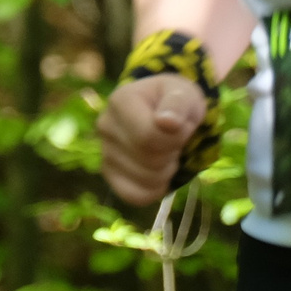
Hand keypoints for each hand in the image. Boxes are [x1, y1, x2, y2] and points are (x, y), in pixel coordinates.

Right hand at [97, 72, 209, 206]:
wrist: (166, 111)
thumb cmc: (176, 101)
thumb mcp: (185, 94)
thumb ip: (178, 103)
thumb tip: (166, 122)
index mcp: (120, 101)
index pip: (148, 136)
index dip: (176, 138)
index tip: (183, 127)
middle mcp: (105, 126)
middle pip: (149, 158)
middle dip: (174, 153)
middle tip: (177, 140)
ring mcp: (105, 153)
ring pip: (146, 179)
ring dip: (168, 170)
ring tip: (168, 152)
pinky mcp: (110, 175)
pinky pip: (135, 196)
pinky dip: (156, 189)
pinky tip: (161, 173)